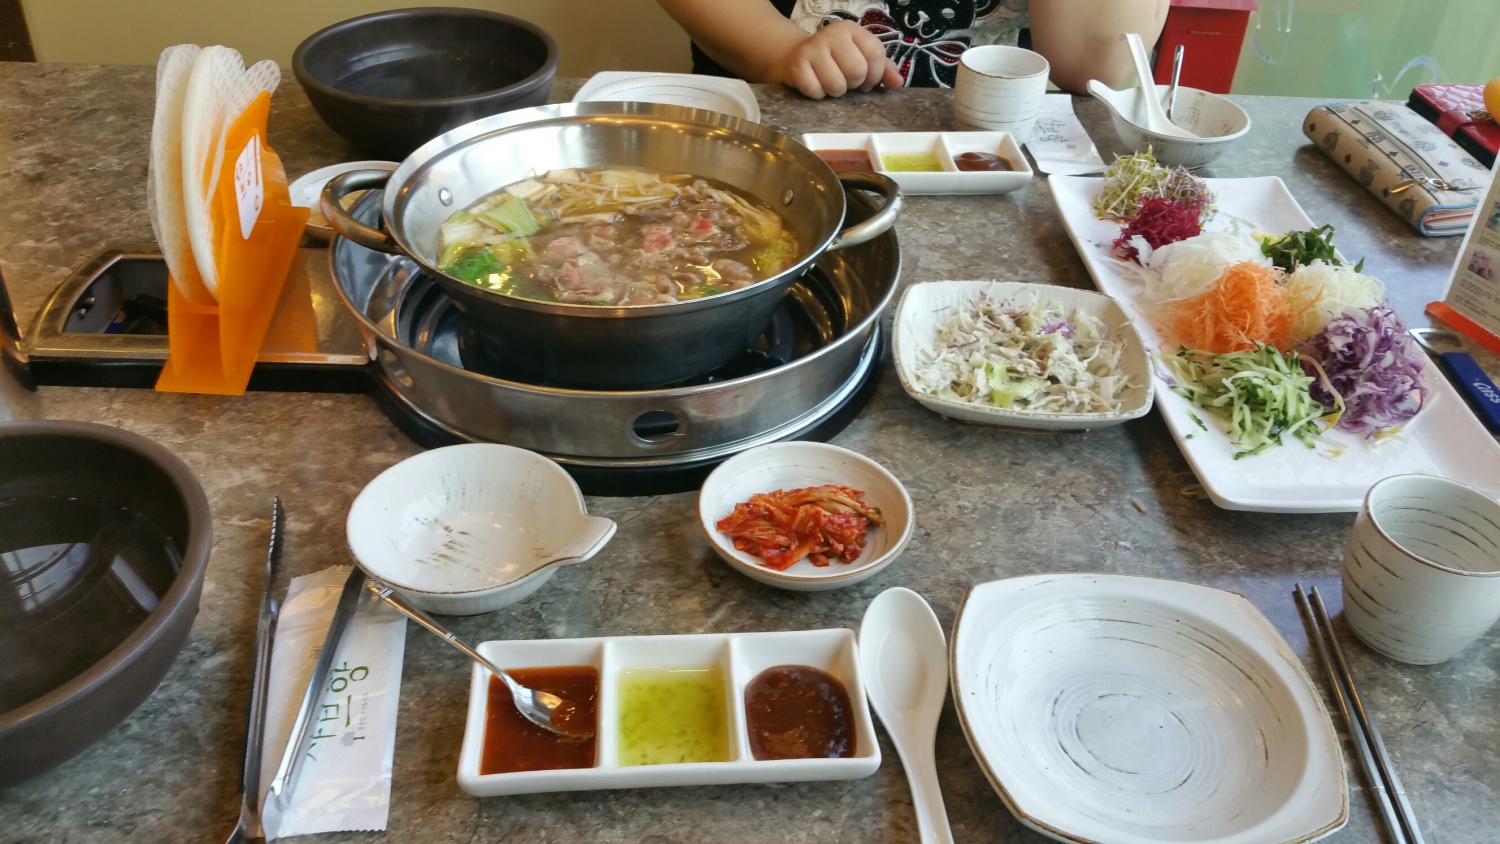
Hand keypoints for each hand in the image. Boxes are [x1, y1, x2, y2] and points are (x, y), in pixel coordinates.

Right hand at [772, 20, 902, 98]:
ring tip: (830, 83)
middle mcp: (832, 34)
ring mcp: (812, 48)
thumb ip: (882, 69)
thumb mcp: (859, 57)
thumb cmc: (833, 59)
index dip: (875, 74)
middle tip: (846, 81)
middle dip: (854, 84)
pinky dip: (818, 94)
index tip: (867, 81)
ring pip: (836, 85)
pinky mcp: (796, 64)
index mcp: (852, 30)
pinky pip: (815, 90)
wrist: (794, 57)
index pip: (875, 53)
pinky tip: (816, 85)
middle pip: (857, 70)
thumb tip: (898, 83)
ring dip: (835, 91)